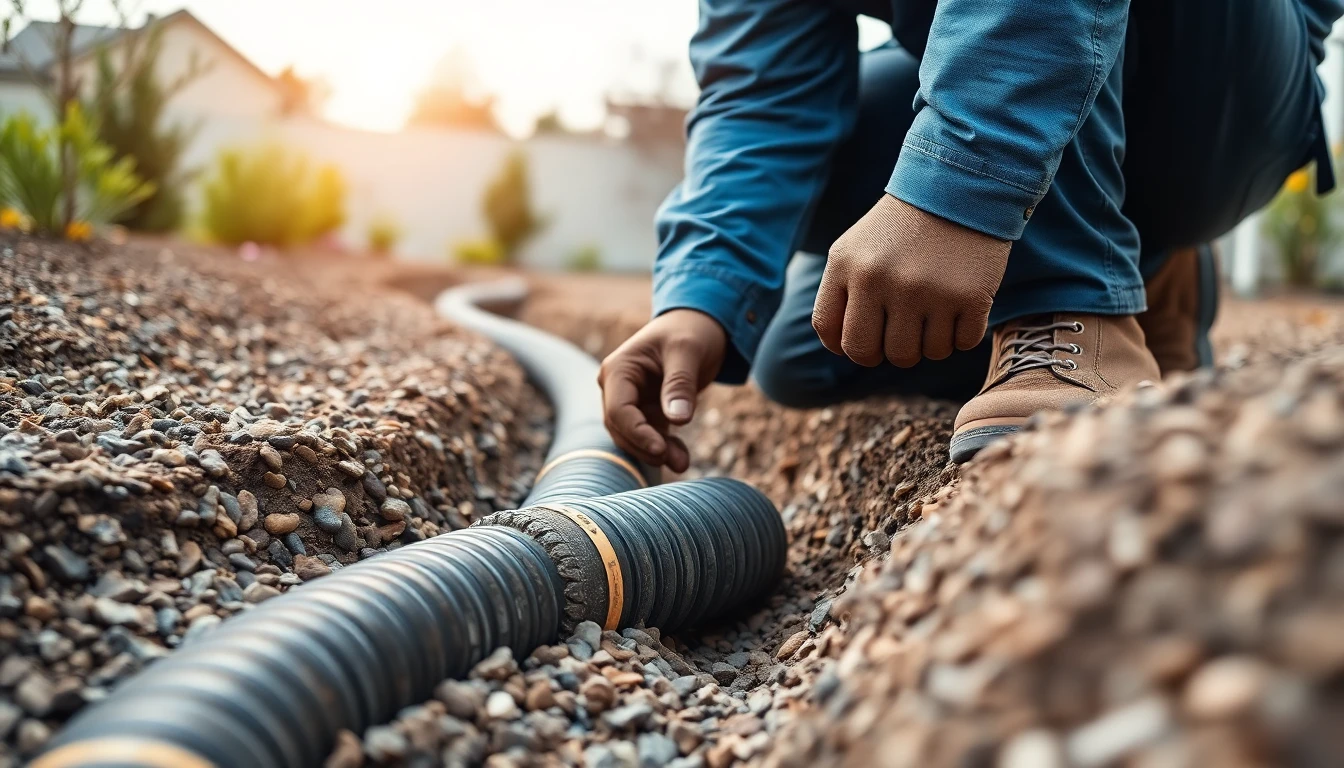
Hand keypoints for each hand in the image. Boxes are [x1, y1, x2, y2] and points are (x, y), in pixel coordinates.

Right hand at [598, 309, 726, 471]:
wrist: (699, 324)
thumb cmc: (691, 331)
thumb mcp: (688, 351)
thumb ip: (680, 384)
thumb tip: (678, 419)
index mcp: (618, 369)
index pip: (618, 410)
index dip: (637, 433)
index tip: (661, 449)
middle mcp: (617, 387)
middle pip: (621, 428)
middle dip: (646, 447)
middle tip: (677, 462)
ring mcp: (631, 400)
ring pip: (633, 436)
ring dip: (654, 452)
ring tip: (682, 463)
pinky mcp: (647, 410)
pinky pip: (649, 435)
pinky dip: (664, 447)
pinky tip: (681, 457)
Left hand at [812, 194, 1010, 366]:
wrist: (958, 187)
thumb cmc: (901, 228)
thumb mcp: (854, 250)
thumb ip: (839, 296)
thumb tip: (841, 350)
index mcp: (848, 268)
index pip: (834, 337)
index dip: (850, 347)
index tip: (869, 336)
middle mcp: (882, 281)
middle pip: (871, 355)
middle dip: (885, 351)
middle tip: (902, 331)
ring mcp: (927, 291)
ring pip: (920, 355)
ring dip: (928, 343)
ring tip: (933, 312)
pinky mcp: (969, 298)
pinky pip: (961, 345)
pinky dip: (961, 334)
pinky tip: (960, 306)